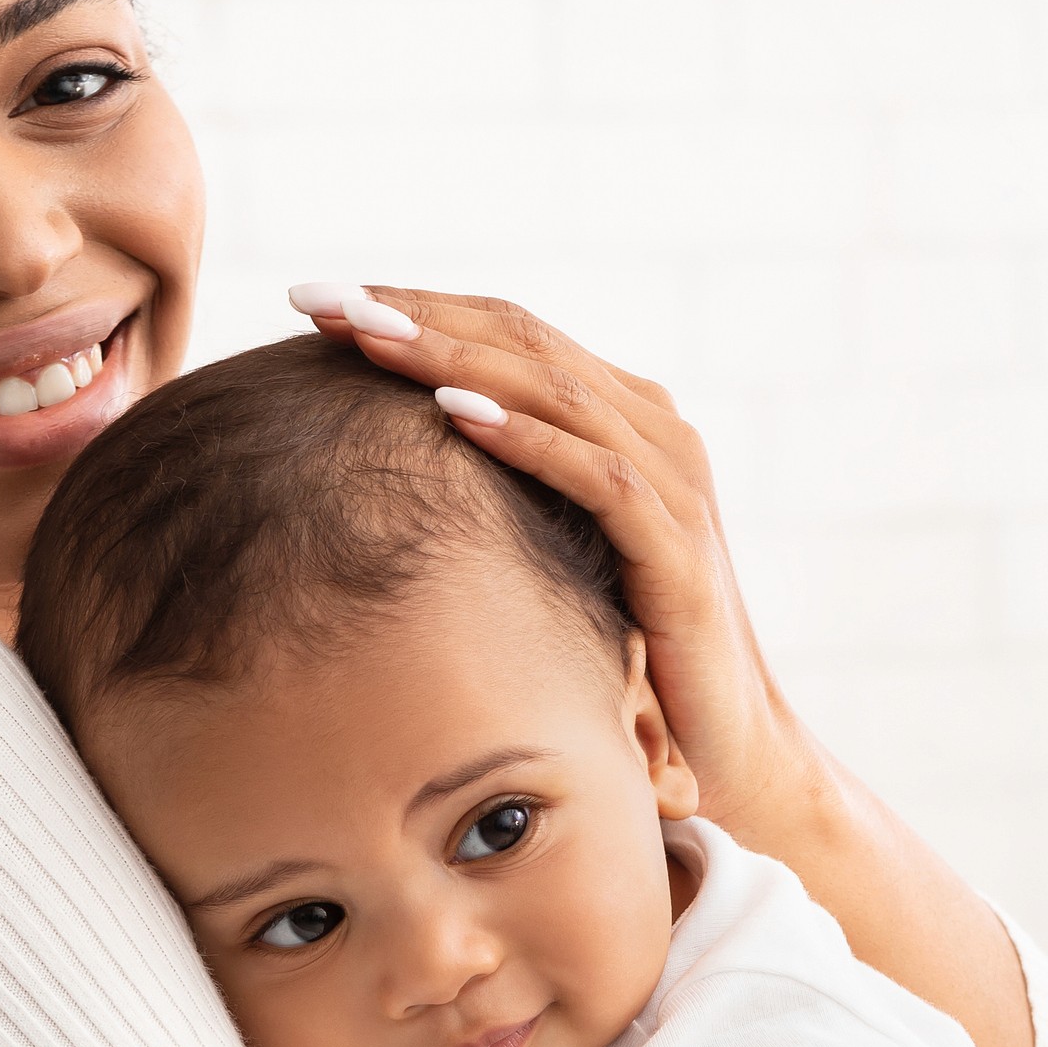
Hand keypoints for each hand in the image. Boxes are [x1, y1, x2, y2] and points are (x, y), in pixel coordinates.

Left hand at [285, 283, 818, 837]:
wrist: (732, 747)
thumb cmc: (631, 658)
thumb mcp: (555, 557)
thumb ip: (504, 501)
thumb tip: (387, 480)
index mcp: (623, 420)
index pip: (508, 335)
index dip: (415, 309)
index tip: (315, 302)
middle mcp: (655, 431)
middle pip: (522, 340)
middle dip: (416, 315)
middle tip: (319, 299)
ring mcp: (674, 483)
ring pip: (553, 390)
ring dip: (452, 359)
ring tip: (367, 335)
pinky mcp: (679, 546)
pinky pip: (594, 474)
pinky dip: (525, 436)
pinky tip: (451, 414)